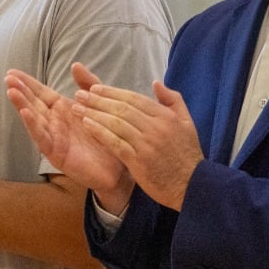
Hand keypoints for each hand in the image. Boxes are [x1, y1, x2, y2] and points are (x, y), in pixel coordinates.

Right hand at [5, 65, 133, 209]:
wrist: (119, 168)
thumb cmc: (107, 137)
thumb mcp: (100, 105)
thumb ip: (88, 85)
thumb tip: (75, 64)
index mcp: (62, 110)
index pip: (41, 93)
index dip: (27, 83)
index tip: (12, 72)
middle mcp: (54, 123)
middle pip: (33, 104)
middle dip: (20, 91)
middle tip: (7, 78)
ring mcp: (54, 139)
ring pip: (34, 120)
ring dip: (22, 105)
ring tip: (11, 92)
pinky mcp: (57, 154)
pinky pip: (43, 138)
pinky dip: (33, 126)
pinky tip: (25, 113)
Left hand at [74, 80, 204, 211]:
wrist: (192, 185)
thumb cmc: (187, 154)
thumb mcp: (187, 122)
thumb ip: (172, 100)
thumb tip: (155, 83)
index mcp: (165, 116)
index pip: (134, 98)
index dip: (112, 92)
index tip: (95, 88)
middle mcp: (155, 127)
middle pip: (122, 108)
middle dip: (98, 100)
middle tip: (79, 94)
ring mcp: (146, 144)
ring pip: (116, 123)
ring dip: (94, 113)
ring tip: (77, 107)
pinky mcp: (138, 161)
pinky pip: (115, 143)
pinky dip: (100, 132)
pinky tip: (86, 125)